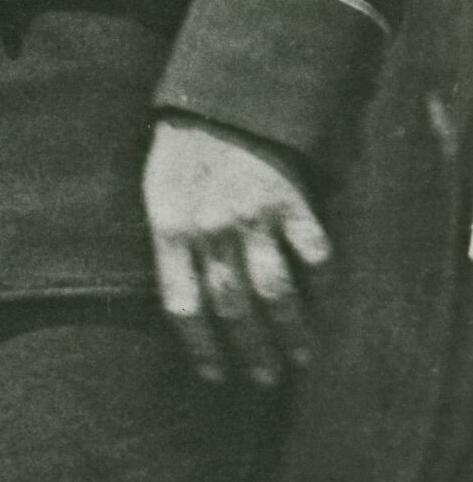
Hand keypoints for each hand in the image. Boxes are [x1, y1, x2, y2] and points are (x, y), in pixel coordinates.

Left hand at [144, 114, 330, 386]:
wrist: (216, 103)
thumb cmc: (180, 157)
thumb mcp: (157, 198)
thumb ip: (170, 249)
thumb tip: (187, 309)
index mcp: (171, 230)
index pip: (184, 307)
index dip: (201, 348)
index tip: (216, 376)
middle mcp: (211, 229)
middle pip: (233, 308)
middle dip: (250, 351)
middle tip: (265, 378)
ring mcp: (253, 216)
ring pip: (275, 292)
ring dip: (290, 333)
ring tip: (300, 359)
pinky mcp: (290, 202)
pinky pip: (313, 257)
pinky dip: (322, 289)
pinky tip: (325, 310)